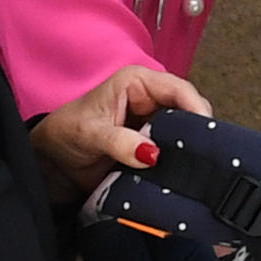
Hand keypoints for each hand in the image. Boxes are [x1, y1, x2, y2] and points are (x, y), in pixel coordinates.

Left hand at [31, 60, 211, 196]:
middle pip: (189, 112)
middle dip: (198, 133)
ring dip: (190, 151)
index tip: (206, 133)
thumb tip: (151, 154)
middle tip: (204, 158)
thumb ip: (119, 142)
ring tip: (197, 170)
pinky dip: (181, 164)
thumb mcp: (89, 134)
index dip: (195, 109)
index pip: (178, 89)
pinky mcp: (156, 146)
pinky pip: (176, 153)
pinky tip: (185, 177)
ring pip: (187, 134)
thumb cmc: (66, 133)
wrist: (54, 161)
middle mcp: (152, 99)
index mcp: (137, 83)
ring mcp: (156, 123)